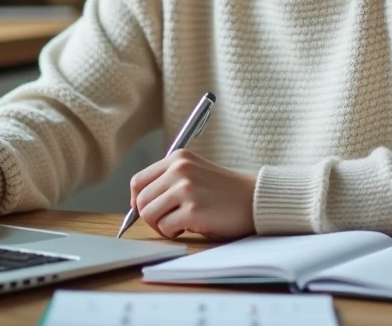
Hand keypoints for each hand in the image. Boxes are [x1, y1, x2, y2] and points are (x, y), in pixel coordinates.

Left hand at [129, 149, 256, 239]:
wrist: (254, 199)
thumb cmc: (224, 192)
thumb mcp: (195, 173)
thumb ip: (169, 181)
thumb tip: (138, 203)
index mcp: (178, 158)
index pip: (139, 181)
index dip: (138, 200)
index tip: (145, 210)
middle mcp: (179, 170)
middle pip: (141, 200)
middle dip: (150, 216)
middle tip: (168, 221)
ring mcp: (186, 189)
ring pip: (149, 214)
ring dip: (161, 225)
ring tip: (180, 223)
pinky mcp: (193, 210)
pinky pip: (165, 228)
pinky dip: (173, 233)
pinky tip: (189, 227)